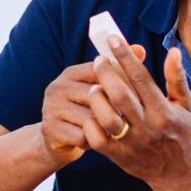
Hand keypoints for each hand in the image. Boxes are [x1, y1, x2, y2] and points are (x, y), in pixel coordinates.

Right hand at [40, 45, 144, 166]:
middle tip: (129, 117)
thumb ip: (120, 70)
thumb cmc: (88, 110)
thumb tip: (140, 49)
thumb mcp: (101, 90)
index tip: (137, 97)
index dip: (122, 84)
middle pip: (97, 95)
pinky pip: (83, 136)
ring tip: (111, 129)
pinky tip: (94, 140)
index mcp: (72, 73)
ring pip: (91, 117)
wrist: (61, 140)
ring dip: (105, 127)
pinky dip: (93, 141)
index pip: (101, 71)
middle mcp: (58, 87)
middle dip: (116, 108)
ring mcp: (50, 108)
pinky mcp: (50, 129)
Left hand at [83, 36, 190, 190]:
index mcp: (164, 112)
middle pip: (120, 96)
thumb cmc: (182, 133)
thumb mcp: (186, 106)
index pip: (142, 79)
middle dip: (106, 73)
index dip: (126, 58)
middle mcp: (147, 127)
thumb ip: (177, 78)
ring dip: (97, 98)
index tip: (114, 40)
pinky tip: (93, 109)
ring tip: (94, 85)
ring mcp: (130, 143)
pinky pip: (95, 138)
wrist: (176, 174)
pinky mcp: (117, 155)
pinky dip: (90, 122)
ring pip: (105, 117)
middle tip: (98, 59)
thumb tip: (174, 51)